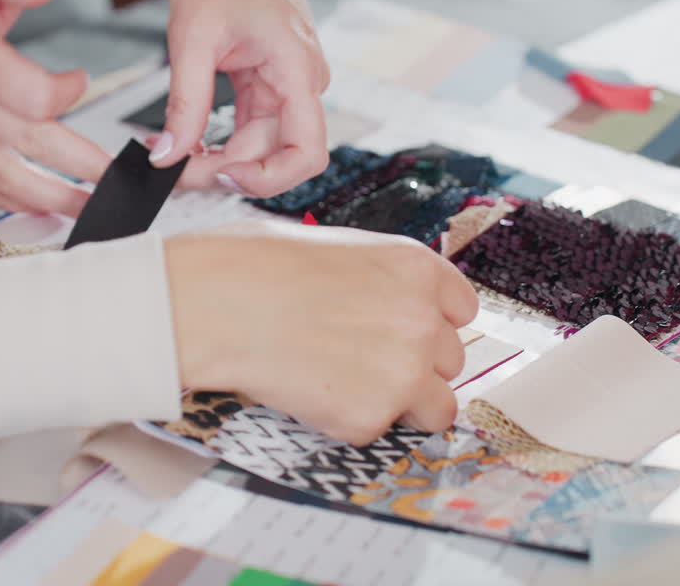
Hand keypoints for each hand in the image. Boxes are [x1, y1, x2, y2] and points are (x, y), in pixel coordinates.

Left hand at [152, 0, 330, 197]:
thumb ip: (184, 103)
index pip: (307, 152)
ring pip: (260, 147)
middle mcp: (301, 82)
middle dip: (223, 172)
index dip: (268, 179)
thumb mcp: (192, 35)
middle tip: (171, 170)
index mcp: (297, 68)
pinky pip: (251, 128)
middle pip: (274, 155)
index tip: (221, 178)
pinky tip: (187, 143)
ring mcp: (287, 85)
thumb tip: (170, 155)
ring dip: (219, 161)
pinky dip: (219, 142)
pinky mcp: (269, 85)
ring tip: (172, 157)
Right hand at [164, 221, 478, 440]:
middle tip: (362, 365)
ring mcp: (404, 371)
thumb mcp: (327, 246)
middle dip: (414, 367)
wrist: (217, 305)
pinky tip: (308, 394)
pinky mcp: (372, 416)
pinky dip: (346, 423)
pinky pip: (375, 432)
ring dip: (401, 406)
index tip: (408, 335)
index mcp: (413, 267)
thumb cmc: (249, 267)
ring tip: (346, 390)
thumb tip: (365, 296)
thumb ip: (368, 276)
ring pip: (436, 409)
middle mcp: (422, 318)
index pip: (461, 309)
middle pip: (450, 361)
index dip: (430, 325)